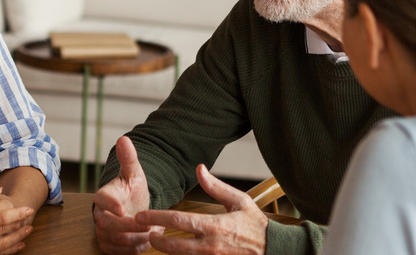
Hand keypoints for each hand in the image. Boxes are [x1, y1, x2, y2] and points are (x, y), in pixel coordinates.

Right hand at [0, 186, 34, 254]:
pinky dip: (6, 251)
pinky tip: (14, 246)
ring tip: (26, 232)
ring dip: (16, 240)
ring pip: (1, 247)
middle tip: (31, 219)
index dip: (17, 214)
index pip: (1, 218)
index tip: (28, 209)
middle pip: (4, 233)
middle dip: (19, 226)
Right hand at [93, 136, 162, 253]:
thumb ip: (129, 158)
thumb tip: (124, 138)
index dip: (110, 205)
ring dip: (136, 238)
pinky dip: (134, 249)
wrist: (134, 207)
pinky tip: (147, 241)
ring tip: (154, 232)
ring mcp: (102, 231)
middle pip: (107, 225)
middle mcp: (99, 214)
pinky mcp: (109, 245)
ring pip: (115, 240)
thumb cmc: (132, 189)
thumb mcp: (134, 173)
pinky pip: (119, 252)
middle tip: (151, 225)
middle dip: (130, 227)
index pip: (100, 200)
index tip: (123, 210)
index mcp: (103, 195)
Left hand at [134, 164, 267, 254]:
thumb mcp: (239, 201)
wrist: (274, 250)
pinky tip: (174, 251)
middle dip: (155, 240)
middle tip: (144, 232)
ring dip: (165, 251)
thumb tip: (199, 169)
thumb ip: (216, 186)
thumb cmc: (255, 225)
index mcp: (215, 225)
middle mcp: (210, 245)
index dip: (156, 218)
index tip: (141, 215)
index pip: (178, 221)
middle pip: (173, 245)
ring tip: (155, 241)